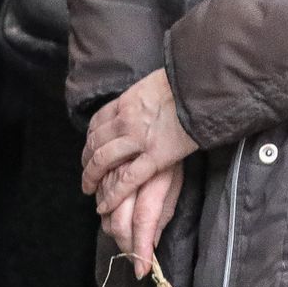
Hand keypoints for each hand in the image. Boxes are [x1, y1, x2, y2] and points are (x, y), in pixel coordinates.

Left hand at [82, 69, 198, 215]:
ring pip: (103, 161)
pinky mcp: (154, 158)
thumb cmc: (186, 82)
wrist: (201, 88)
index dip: (91, 137)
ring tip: (89, 189)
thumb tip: (151, 98)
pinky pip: (127, 179)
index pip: (99, 121)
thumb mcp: (158, 83)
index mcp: (127, 101)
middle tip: (86, 174)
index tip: (90, 147)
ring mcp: (137, 140)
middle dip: (87, 161)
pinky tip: (104, 205)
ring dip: (91, 177)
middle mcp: (126, 120)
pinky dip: (113, 195)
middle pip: (96, 143)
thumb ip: (148, 96)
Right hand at [103, 164, 183, 278]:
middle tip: (135, 254)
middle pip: (118, 223)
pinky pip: (96, 201)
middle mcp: (128, 177)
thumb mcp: (174, 182)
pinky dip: (105, 215)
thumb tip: (151, 244)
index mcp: (154, 180)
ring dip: (115, 232)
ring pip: (104, 216)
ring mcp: (111, 173)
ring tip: (129, 232)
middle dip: (126, 245)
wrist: (154, 122)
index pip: (144, 221)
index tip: (141, 270)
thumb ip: (163, 213)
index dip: (140, 248)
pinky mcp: (100, 170)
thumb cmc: (169, 156)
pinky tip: (116, 212)